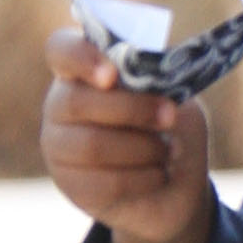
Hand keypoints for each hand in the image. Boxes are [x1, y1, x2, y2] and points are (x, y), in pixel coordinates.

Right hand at [39, 28, 213, 242]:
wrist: (176, 193)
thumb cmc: (176, 138)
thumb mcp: (182, 105)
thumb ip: (165, 87)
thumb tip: (158, 84)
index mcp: (86, 73)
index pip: (63, 49)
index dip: (82, 57)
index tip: (114, 71)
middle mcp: (63, 106)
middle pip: (83, 101)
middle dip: (137, 112)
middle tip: (170, 122)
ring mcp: (59, 146)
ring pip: (92, 145)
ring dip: (141, 151)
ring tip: (161, 156)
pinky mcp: (70, 185)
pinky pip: (102, 183)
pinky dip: (139, 182)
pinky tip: (150, 181)